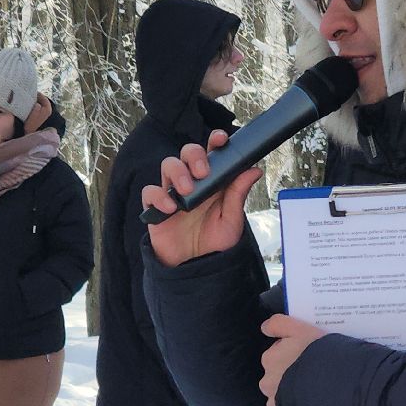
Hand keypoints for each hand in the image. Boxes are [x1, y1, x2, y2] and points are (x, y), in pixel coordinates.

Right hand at [141, 130, 263, 267]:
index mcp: (212, 181)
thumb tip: (254, 169)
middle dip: (194, 155)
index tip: (220, 139)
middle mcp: (192, 182)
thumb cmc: (214, 242)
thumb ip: (238, 195)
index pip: (212, 153)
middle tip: (203, 172)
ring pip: (168, 164)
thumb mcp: (231, 221)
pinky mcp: (156, 206)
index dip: (215, 141)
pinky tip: (171, 208)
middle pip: (187, 152)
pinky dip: (159, 196)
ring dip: (178, 172)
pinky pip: (150, 192)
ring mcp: (172, 192)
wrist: (194, 267)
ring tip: (187, 190)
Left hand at [260, 314, 323, 405]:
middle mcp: (268, 382)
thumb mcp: (302, 329)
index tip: (308, 356)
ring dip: (293, 396)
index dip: (293, 353)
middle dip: (290, 376)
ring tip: (315, 394)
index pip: (277, 353)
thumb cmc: (319, 356)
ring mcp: (275, 405)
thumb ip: (280, 324)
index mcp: (270, 359)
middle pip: (277, 377)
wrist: (334, 391)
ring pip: (281, 398)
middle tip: (313, 375)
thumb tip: (264, 327)